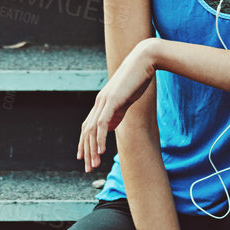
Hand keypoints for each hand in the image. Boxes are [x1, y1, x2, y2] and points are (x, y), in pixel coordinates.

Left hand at [77, 40, 157, 170]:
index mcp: (102, 102)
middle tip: (88, 168)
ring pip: (91, 130)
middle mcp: (99, 102)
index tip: (85, 158)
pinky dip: (99, 139)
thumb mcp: (126, 99)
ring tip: (94, 165)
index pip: (88, 126)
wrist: (144, 60)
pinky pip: (102, 124)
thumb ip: (116, 113)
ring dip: (92, 150)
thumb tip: (109, 127)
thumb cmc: (138, 78)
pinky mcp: (111, 101)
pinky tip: (101, 152)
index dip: (85, 143)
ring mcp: (103, 101)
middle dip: (86, 151)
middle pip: (86, 131)